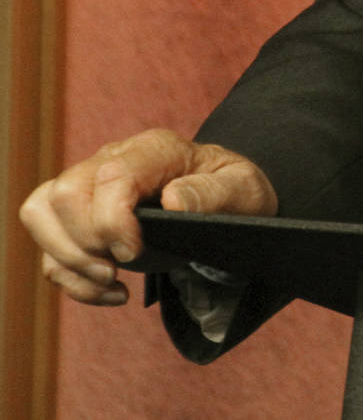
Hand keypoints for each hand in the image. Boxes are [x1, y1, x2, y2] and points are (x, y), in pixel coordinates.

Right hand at [17, 128, 275, 305]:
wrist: (224, 201)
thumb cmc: (233, 193)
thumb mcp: (244, 191)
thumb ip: (214, 194)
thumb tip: (173, 202)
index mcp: (155, 150)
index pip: (110, 176)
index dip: (112, 220)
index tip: (133, 253)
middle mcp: (112, 159)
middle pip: (62, 194)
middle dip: (84, 242)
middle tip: (121, 267)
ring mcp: (89, 186)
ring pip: (40, 212)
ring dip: (68, 259)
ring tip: (110, 280)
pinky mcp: (77, 217)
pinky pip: (48, 246)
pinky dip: (71, 279)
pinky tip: (111, 292)